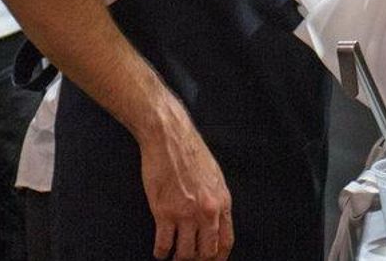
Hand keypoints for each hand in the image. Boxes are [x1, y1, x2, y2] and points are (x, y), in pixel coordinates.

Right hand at [136, 108, 233, 259]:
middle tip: (189, 260)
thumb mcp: (214, 177)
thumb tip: (215, 222)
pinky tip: (159, 251)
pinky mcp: (164, 211)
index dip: (218, 258)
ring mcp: (185, 213)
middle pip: (207, 253)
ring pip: (185, 254)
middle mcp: (207, 212)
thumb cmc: (190, 153)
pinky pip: (163, 245)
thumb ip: (216, 201)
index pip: (225, 242)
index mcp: (221, 203)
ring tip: (173, 257)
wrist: (169, 137)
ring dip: (178, 259)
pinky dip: (160, 252)